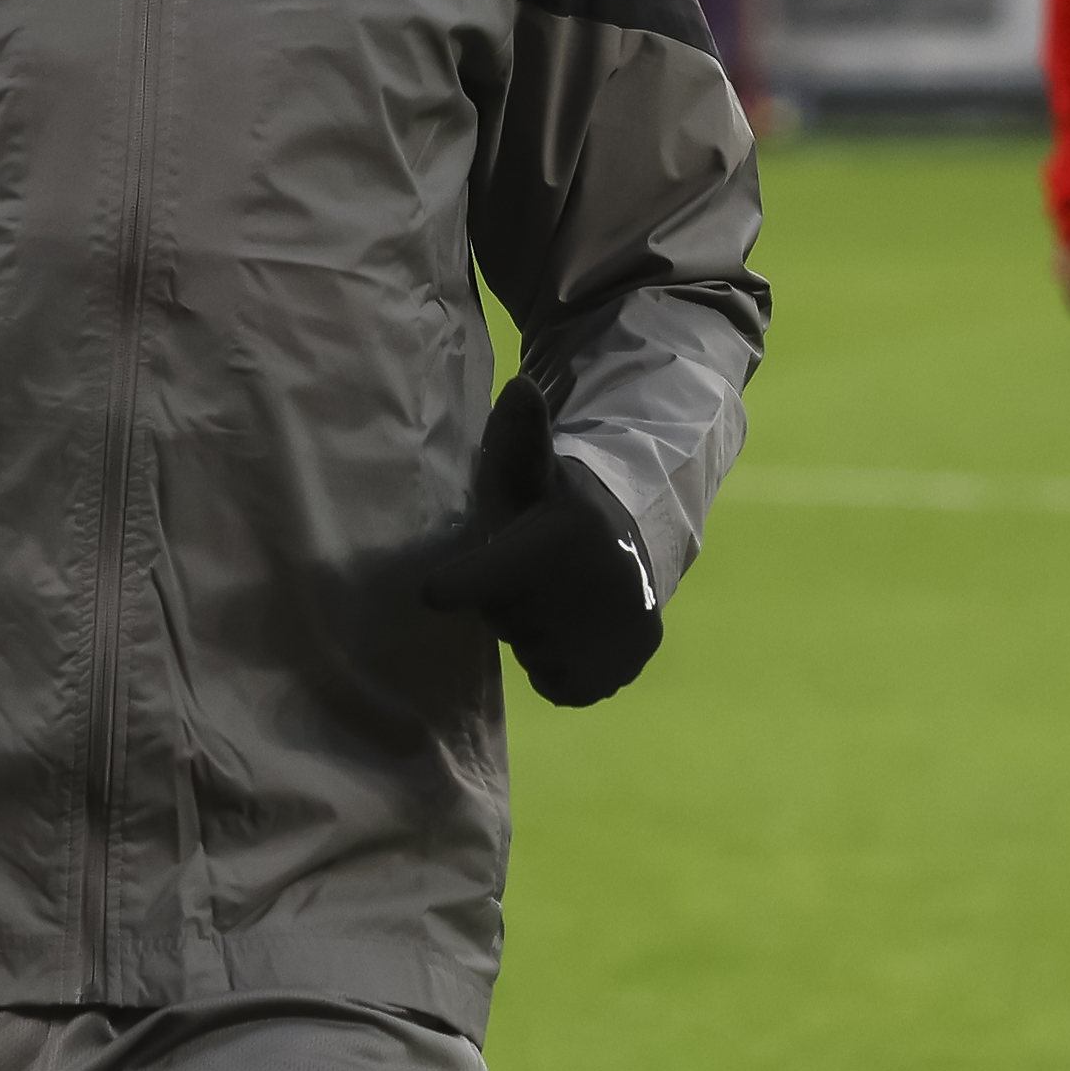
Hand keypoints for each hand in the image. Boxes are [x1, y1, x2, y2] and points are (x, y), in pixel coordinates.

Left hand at [420, 387, 662, 707]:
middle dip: (507, 600)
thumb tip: (520, 386)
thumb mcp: (530, 470)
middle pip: (502, 619)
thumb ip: (518, 436)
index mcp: (561, 535)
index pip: (475, 584)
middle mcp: (598, 584)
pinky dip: (559, 665)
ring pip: (532, 654)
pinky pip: (559, 684)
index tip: (434, 590)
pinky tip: (573, 629)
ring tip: (556, 597)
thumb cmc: (553, 509)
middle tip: (529, 572)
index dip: (451, 588)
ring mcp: (618, 629)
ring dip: (533, 634)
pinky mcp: (628, 664)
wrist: (634, 546)